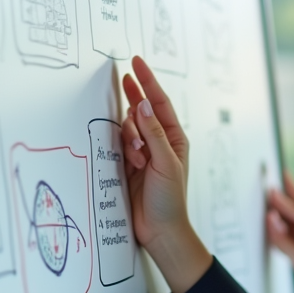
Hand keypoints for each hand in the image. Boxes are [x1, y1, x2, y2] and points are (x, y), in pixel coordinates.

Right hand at [120, 55, 210, 292]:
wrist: (159, 230)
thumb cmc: (170, 200)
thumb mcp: (165, 163)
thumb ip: (153, 133)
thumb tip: (143, 105)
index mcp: (174, 139)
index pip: (160, 103)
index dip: (148, 81)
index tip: (136, 62)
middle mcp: (159, 142)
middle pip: (143, 110)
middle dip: (134, 93)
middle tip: (123, 74)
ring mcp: (143, 153)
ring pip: (128, 128)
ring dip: (130, 136)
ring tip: (137, 158)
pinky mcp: (127, 165)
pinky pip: (119, 145)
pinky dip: (122, 148)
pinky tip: (129, 160)